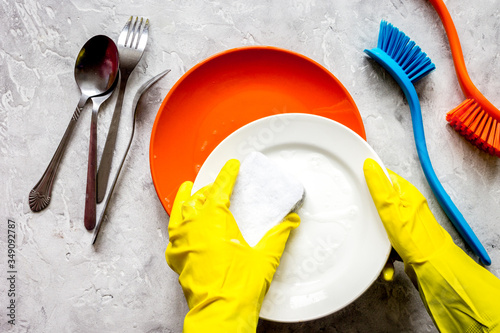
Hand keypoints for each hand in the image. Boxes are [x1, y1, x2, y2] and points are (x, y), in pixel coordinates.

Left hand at [166, 159, 299, 332]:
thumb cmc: (238, 287)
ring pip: (180, 212)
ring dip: (186, 200)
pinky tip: (181, 226)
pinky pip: (173, 234)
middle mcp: (194, 227)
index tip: (231, 166)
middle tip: (220, 184)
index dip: (227, 174)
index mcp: (214, 220)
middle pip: (199, 197)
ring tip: (188, 190)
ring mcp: (182, 242)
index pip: (220, 188)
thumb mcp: (266, 257)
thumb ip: (280, 234)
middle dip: (210, 188)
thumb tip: (290, 221)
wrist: (220, 312)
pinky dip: (178, 225)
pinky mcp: (177, 258)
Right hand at [363, 158, 499, 331]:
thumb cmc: (416, 239)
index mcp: (406, 193)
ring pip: (381, 225)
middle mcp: (407, 207)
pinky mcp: (404, 241)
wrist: (433, 268)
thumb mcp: (391, 209)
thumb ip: (378, 187)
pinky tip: (385, 263)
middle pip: (379, 203)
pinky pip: (387, 243)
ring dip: (377, 240)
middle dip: (369, 215)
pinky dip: (384, 254)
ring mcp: (406, 225)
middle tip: (362, 219)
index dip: (368, 180)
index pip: (384, 177)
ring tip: (377, 247)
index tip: (355, 186)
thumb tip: (369, 164)